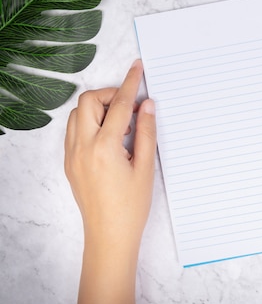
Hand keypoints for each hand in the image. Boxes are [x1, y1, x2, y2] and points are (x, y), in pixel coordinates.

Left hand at [64, 59, 155, 303]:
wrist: (109, 235)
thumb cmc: (130, 206)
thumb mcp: (145, 167)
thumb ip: (146, 131)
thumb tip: (147, 104)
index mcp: (104, 147)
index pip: (118, 105)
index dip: (130, 83)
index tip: (137, 68)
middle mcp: (82, 147)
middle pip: (88, 101)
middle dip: (109, 95)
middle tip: (131, 104)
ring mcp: (72, 155)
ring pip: (77, 114)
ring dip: (97, 108)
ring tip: (121, 121)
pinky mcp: (70, 163)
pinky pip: (74, 130)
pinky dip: (89, 122)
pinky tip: (109, 135)